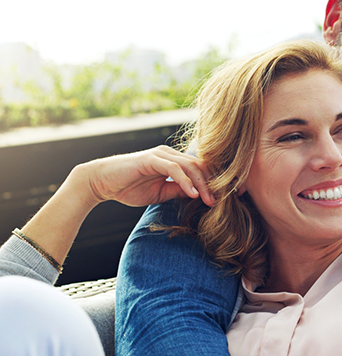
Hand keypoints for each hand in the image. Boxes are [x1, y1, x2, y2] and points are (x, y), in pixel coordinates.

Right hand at [82, 145, 215, 207]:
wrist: (102, 183)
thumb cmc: (129, 188)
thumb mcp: (160, 193)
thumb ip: (178, 191)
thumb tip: (198, 195)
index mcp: (173, 161)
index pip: (200, 168)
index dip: (214, 182)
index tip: (225, 197)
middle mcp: (170, 154)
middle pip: (200, 166)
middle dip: (213, 184)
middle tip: (222, 201)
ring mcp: (161, 155)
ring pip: (190, 166)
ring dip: (202, 184)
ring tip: (209, 200)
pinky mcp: (151, 159)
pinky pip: (174, 169)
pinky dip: (185, 181)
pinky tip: (192, 194)